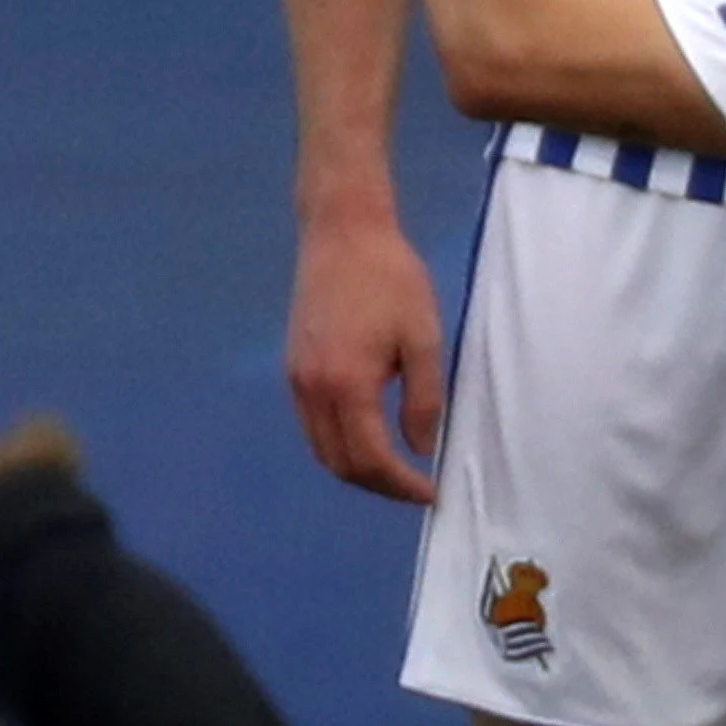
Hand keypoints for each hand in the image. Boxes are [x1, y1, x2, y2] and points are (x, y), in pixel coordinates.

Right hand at [284, 207, 447, 504]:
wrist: (342, 233)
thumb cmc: (391, 279)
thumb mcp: (423, 338)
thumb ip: (424, 399)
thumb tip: (421, 448)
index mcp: (347, 384)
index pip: (371, 458)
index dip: (402, 485)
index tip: (432, 493)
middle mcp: (312, 391)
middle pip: (339, 464)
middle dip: (379, 485)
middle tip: (416, 487)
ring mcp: (297, 380)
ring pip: (321, 449)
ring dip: (357, 469)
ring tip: (395, 468)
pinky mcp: (293, 368)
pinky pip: (312, 426)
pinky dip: (339, 445)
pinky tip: (368, 436)